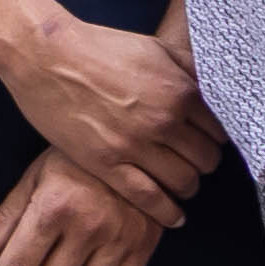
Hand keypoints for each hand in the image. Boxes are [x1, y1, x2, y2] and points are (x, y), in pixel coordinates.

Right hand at [0, 8, 217, 207]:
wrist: (44, 55)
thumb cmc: (100, 47)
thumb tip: (217, 88)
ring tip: (182, 186)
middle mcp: (164, 121)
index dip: (215, 140)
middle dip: (203, 164)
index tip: (207, 144)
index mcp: (181, 91)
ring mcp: (134, 144)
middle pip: (205, 160)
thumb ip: (190, 70)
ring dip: (187, 187)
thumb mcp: (156, 48)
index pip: (220, 133)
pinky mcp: (105, 163)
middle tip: (193, 164)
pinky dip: (166, 212)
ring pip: (183, 182)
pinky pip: (148, 198)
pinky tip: (174, 218)